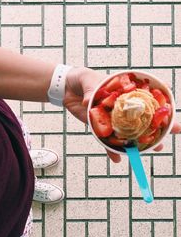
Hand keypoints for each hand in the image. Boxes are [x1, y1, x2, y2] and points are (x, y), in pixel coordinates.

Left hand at [64, 67, 180, 162]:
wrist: (67, 89)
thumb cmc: (80, 78)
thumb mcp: (86, 78)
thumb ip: (89, 89)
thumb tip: (87, 101)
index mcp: (123, 92)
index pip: (146, 98)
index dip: (162, 106)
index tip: (175, 116)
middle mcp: (120, 106)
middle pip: (141, 118)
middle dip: (156, 128)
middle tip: (169, 136)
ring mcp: (111, 118)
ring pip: (128, 132)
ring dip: (138, 142)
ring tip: (150, 151)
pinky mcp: (99, 126)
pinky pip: (106, 140)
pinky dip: (110, 149)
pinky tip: (117, 158)